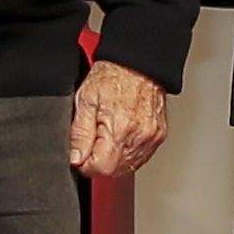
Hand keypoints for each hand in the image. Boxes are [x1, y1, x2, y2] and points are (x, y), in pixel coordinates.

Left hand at [68, 57, 171, 179]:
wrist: (138, 63)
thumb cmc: (113, 75)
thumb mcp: (85, 100)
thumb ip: (79, 134)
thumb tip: (75, 158)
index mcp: (120, 128)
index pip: (100, 168)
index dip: (85, 164)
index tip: (81, 153)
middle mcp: (139, 136)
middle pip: (114, 171)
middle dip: (99, 162)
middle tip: (94, 139)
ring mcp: (151, 138)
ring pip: (128, 167)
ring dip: (114, 159)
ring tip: (108, 133)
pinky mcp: (159, 136)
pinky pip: (140, 157)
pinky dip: (127, 153)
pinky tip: (121, 136)